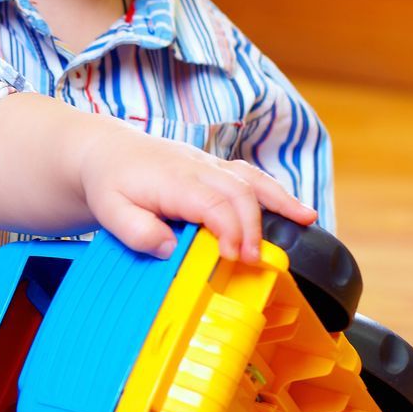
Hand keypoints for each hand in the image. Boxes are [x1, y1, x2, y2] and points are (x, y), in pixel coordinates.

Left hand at [78, 122, 316, 262]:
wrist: (106, 152)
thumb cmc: (111, 183)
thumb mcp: (109, 211)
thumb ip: (137, 231)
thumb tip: (168, 248)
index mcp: (174, 180)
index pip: (213, 204)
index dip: (230, 231)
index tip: (234, 258)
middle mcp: (197, 168)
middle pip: (240, 191)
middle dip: (254, 226)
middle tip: (256, 260)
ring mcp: (209, 166)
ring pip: (252, 179)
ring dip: (280, 201)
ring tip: (306, 220)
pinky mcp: (215, 169)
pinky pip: (250, 177)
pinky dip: (275, 193)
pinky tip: (296, 210)